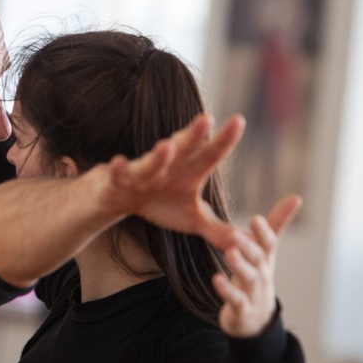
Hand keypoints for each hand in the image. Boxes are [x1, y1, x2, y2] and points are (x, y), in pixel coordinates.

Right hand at [99, 113, 244, 250]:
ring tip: (167, 147)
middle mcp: (169, 165)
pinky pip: (120, 174)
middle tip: (206, 119)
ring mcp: (143, 172)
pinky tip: (118, 162)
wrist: (121, 198)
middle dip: (193, 134)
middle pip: (183, 147)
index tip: (239, 120)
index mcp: (190, 171)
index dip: (225, 139)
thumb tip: (243, 243)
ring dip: (158, 156)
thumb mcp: (192, 220)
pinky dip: (119, 169)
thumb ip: (217, 230)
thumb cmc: (161, 202)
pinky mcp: (119, 181)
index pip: (211, 154)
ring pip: (152, 162)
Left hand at [213, 194, 301, 337]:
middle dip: (249, 247)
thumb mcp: (266, 252)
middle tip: (236, 235)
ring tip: (229, 253)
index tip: (255, 218)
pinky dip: (227, 290)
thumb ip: (275, 225)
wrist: (255, 321)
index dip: (263, 232)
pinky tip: (216, 279)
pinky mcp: (242, 310)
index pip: (269, 244)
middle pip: (259, 260)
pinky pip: (236, 300)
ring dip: (240, 266)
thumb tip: (297, 196)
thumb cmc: (258, 277)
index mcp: (266, 259)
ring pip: (249, 279)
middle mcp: (262, 275)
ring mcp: (253, 293)